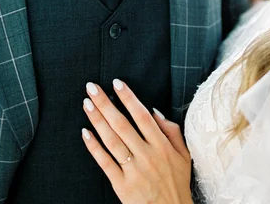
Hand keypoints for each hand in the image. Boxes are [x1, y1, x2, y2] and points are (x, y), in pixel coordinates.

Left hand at [82, 80, 192, 203]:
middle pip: (122, 124)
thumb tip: (154, 111)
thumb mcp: (184, 154)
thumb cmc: (177, 182)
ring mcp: (133, 171)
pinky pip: (105, 163)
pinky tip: (85, 133)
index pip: (142, 115)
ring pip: (112, 141)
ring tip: (86, 104)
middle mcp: (147, 155)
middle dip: (106, 103)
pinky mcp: (122, 186)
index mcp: (162, 145)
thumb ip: (171, 130)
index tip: (116, 83)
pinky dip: (94, 148)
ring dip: (97, 120)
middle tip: (92, 87)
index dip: (128, 98)